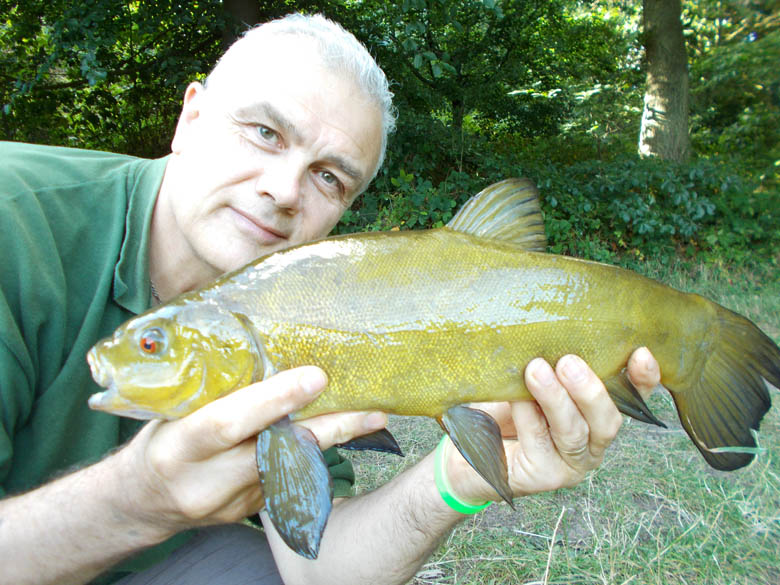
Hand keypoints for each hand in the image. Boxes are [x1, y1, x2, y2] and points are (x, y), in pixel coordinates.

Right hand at [112, 366, 386, 536]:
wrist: (141, 502)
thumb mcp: (169, 411)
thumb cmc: (158, 438)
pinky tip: (337, 432)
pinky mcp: (246, 513)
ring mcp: (228, 504)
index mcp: (177, 447)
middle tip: (372, 410)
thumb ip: (210, 390)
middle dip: (328, 429)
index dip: (274, 400)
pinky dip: (312, 454)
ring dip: (332, 440)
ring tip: (372, 417)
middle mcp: (205, 482)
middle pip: (276, 454)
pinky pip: (286, 480)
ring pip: (291, 469)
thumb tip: (263, 341)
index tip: (316, 377)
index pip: (230, 422)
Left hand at [446, 347, 660, 501]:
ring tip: (536, 370)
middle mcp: (591, 443)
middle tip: (568, 362)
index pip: (632, 399)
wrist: (470, 449)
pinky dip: (527, 416)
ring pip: (572, 433)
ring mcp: (570, 465)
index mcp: (597, 415)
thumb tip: (551, 328)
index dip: (642, 380)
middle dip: (590, 390)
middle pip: (607, 421)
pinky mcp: (541, 476)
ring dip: (556, 399)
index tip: (641, 353)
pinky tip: (516, 397)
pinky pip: (537, 442)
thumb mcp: (532, 379)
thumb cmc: (506, 407)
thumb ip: (551, 362)